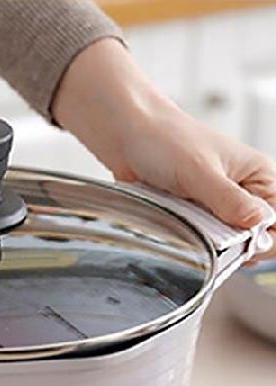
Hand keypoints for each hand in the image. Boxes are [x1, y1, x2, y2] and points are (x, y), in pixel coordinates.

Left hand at [53, 38, 275, 257]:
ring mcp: (215, 206)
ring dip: (210, 246)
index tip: (242, 246)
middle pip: (253, 237)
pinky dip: (192, 242)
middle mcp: (241, 192)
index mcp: (258, 176)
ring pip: (225, 243)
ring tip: (191, 230)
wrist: (126, 135)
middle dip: (235, 246)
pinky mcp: (192, 214)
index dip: (264, 238)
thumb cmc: (165, 140)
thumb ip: (229, 201)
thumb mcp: (199, 172)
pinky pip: (199, 239)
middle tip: (213, 243)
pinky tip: (180, 234)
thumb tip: (258, 224)